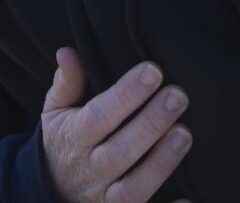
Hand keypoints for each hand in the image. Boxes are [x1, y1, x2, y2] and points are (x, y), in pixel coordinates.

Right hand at [41, 48, 191, 202]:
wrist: (50, 193)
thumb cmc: (64, 142)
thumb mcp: (56, 113)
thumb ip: (66, 84)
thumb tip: (67, 52)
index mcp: (74, 138)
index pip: (99, 115)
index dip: (125, 95)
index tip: (152, 70)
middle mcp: (90, 170)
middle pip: (120, 151)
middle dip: (150, 123)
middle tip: (178, 96)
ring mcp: (105, 199)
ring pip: (133, 188)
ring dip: (161, 163)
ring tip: (185, 133)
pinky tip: (189, 199)